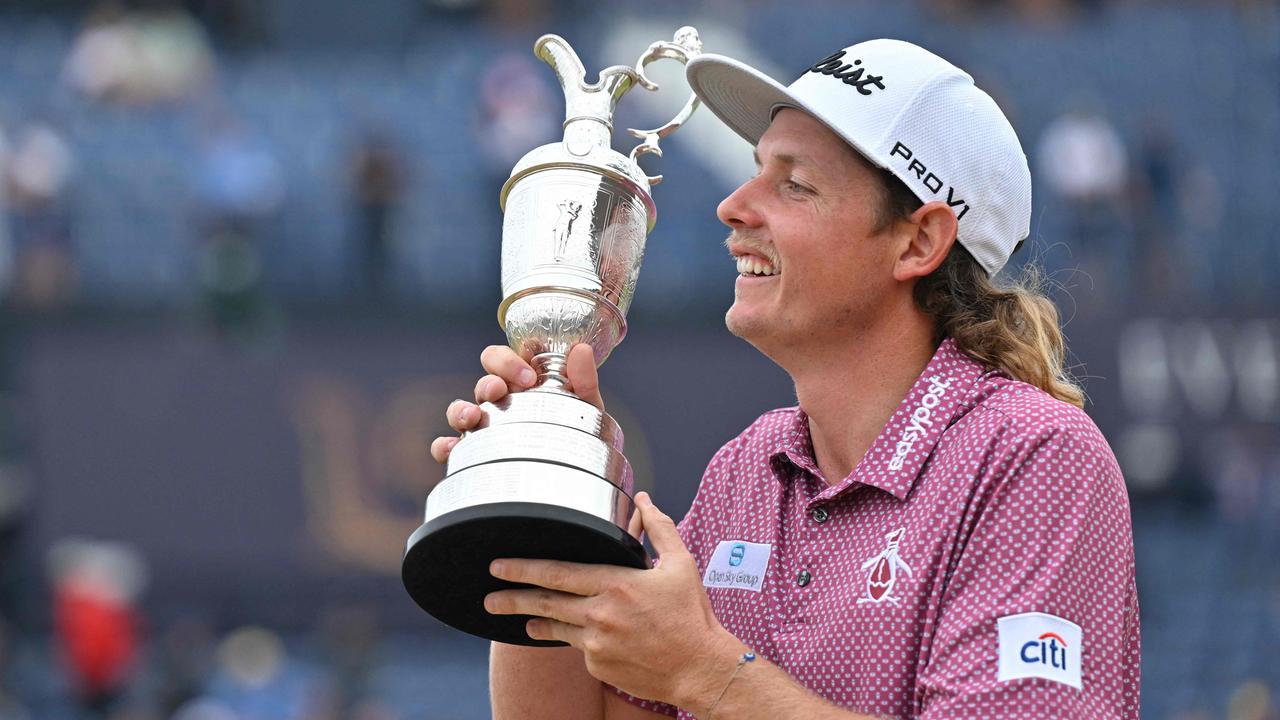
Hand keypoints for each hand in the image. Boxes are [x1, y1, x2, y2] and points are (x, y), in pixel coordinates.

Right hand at [429, 343, 602, 463]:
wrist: (579, 477)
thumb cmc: (578, 434)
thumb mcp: (586, 406)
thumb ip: (584, 379)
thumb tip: (581, 350)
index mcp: (520, 384)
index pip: (501, 359)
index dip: (507, 361)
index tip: (528, 377)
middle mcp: (499, 402)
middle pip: (481, 382)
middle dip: (487, 382)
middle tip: (501, 391)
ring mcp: (484, 427)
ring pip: (459, 410)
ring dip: (461, 409)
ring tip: (473, 417)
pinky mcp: (474, 455)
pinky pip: (449, 447)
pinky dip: (445, 445)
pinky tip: (453, 447)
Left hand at [483, 492, 737, 707]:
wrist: (700, 669)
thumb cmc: (691, 615)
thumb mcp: (680, 564)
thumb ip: (659, 528)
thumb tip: (643, 499)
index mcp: (616, 584)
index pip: (559, 573)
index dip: (525, 569)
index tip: (499, 565)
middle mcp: (600, 614)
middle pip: (545, 602)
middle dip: (512, 597)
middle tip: (489, 596)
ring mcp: (596, 644)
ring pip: (556, 628)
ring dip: (534, 620)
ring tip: (517, 616)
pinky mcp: (598, 666)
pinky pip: (579, 648)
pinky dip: (578, 639)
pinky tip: (583, 635)